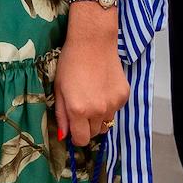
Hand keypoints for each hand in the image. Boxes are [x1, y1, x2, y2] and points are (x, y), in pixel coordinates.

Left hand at [53, 25, 128, 148]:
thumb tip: (64, 135)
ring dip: (99, 116)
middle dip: (87, 126)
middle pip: (95, 133)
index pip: (82, 139)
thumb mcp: (59, 89)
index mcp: (78, 110)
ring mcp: (113, 104)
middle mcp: (98, 111)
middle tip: (82, 109)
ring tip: (92, 97)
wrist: (93, 43)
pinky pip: (116, 109)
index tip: (74, 129)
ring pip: (106, 122)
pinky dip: (110, 104)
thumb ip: (61, 115)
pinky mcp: (124, 96)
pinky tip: (103, 88)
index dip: (77, 136)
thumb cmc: (71, 63)